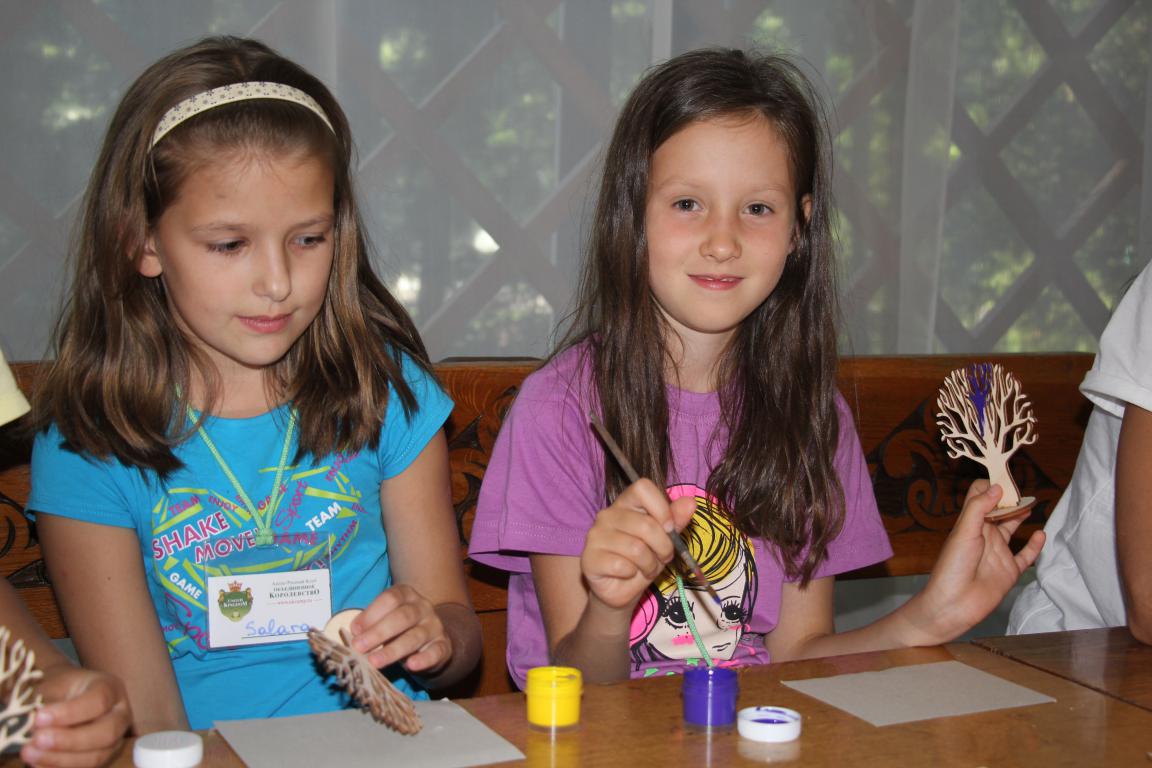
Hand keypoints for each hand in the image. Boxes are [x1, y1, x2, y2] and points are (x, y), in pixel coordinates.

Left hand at [21, 664, 131, 767]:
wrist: (71, 700)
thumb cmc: (64, 690)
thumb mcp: (56, 684)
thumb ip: (45, 699)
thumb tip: (29, 719)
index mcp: (110, 689)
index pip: (99, 701)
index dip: (70, 712)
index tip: (39, 717)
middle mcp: (119, 716)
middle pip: (106, 733)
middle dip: (70, 740)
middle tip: (38, 739)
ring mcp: (114, 740)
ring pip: (96, 757)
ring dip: (60, 759)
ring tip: (30, 753)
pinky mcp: (101, 758)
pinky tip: (36, 763)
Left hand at [348, 585, 452, 675]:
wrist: (431, 639)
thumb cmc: (399, 629)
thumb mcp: (385, 620)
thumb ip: (370, 624)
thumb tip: (352, 636)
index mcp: (406, 595)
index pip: (391, 598)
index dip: (371, 613)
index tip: (355, 630)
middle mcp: (423, 607)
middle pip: (402, 616)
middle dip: (378, 632)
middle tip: (359, 647)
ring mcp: (435, 626)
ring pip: (415, 636)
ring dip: (393, 650)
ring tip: (374, 662)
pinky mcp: (443, 646)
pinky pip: (436, 652)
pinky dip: (424, 659)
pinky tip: (411, 665)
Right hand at [580, 479, 695, 612]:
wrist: (621, 590)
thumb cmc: (643, 560)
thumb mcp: (664, 539)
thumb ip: (676, 520)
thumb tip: (690, 502)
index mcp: (626, 503)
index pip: (642, 487)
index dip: (662, 508)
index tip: (669, 528)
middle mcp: (607, 515)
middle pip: (646, 524)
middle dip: (663, 547)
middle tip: (662, 557)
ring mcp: (595, 536)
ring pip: (636, 548)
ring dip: (649, 564)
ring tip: (646, 568)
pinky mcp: (589, 559)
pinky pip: (621, 566)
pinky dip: (632, 574)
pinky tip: (627, 575)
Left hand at [912, 480, 1044, 643]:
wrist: (953, 605)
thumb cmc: (952, 567)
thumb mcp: (963, 532)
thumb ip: (978, 508)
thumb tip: (997, 487)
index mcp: (970, 524)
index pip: (980, 497)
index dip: (992, 486)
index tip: (1006, 478)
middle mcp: (985, 535)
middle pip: (1000, 510)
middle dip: (1010, 498)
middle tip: (1023, 489)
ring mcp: (998, 553)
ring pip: (1013, 529)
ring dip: (1022, 516)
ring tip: (1033, 503)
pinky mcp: (1009, 571)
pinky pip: (1026, 556)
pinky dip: (1035, 546)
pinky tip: (1041, 534)